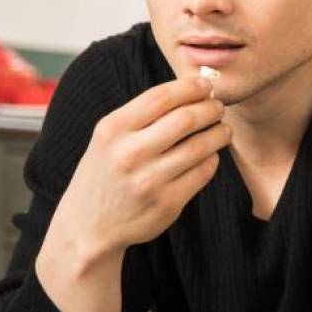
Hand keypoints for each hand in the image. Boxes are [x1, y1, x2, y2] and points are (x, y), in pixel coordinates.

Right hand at [52, 77, 230, 264]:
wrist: (88, 226)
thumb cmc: (104, 173)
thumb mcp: (108, 138)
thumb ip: (141, 115)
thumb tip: (190, 89)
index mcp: (113, 130)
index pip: (161, 97)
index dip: (190, 87)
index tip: (206, 85)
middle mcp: (130, 154)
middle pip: (185, 119)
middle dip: (210, 108)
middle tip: (218, 107)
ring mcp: (149, 181)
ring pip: (200, 146)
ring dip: (219, 133)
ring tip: (223, 129)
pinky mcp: (167, 204)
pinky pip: (202, 173)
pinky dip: (212, 159)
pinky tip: (210, 155)